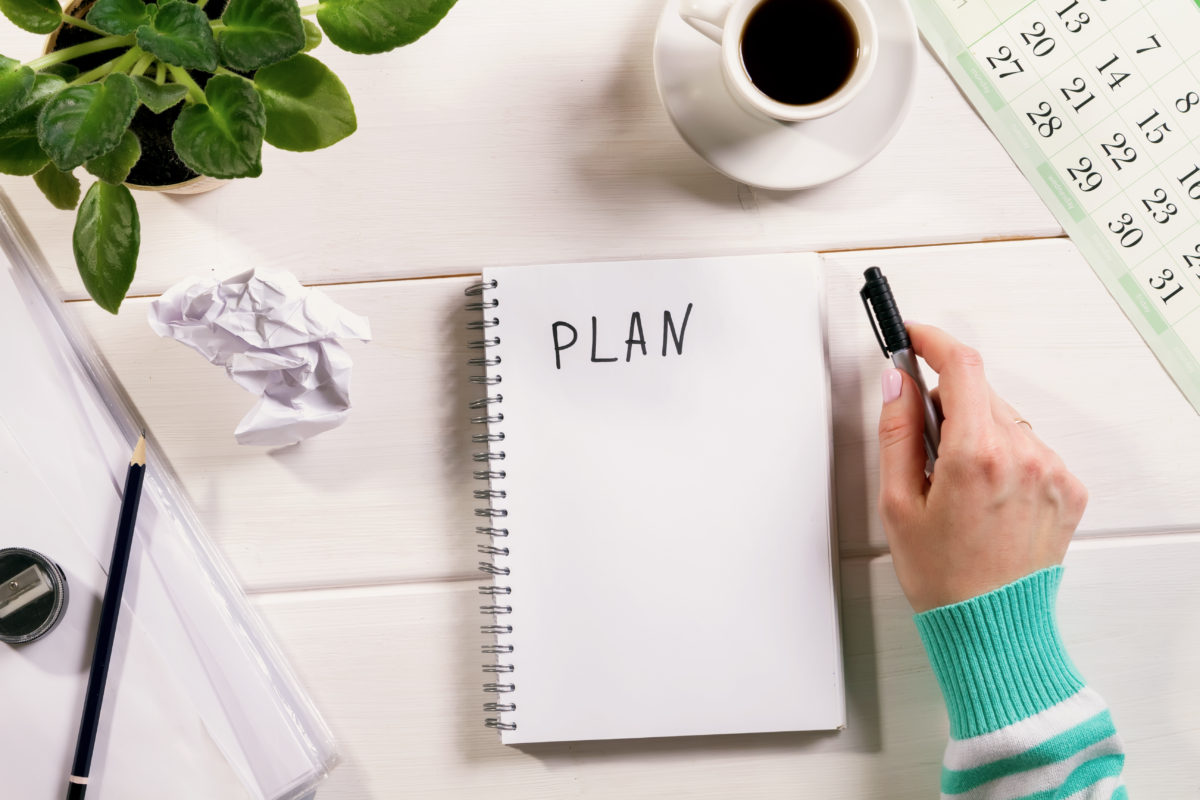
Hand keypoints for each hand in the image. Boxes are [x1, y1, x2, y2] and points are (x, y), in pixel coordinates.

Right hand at [876, 324, 1087, 612]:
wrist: (990, 626)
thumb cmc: (942, 576)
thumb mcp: (898, 503)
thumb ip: (897, 431)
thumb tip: (897, 382)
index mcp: (976, 456)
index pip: (960, 365)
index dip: (932, 340)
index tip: (913, 336)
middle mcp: (1022, 456)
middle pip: (980, 390)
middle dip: (946, 399)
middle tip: (923, 443)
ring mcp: (1051, 470)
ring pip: (1004, 417)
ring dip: (976, 429)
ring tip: (955, 482)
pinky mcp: (1067, 486)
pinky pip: (1029, 446)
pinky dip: (1004, 454)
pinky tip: (985, 493)